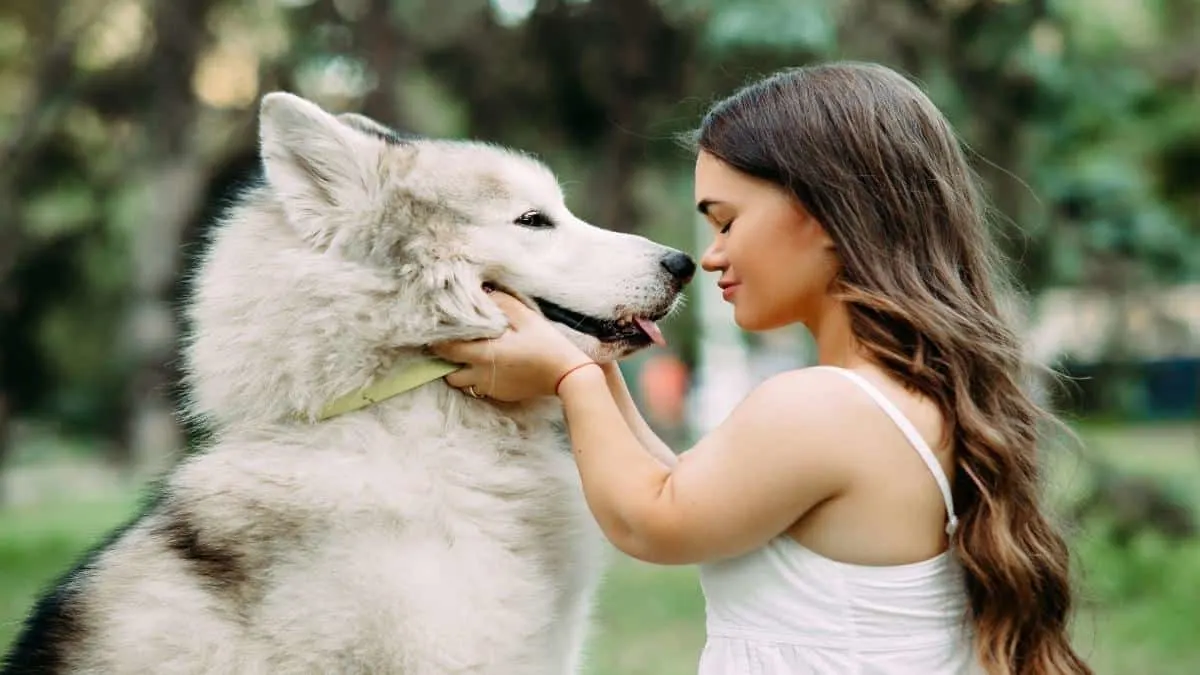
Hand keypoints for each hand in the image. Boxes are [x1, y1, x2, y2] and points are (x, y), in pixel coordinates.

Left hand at [431, 290, 595, 401]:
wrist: (565, 375)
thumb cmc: (545, 344)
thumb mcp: (525, 317)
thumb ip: (500, 303)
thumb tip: (483, 294)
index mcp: (484, 354)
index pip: (447, 350)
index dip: (437, 341)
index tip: (434, 333)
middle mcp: (481, 375)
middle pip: (448, 372)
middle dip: (446, 361)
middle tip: (451, 346)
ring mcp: (490, 388)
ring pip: (462, 383)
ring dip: (460, 372)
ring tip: (469, 357)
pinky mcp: (500, 395)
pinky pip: (479, 388)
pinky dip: (477, 378)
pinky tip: (490, 366)